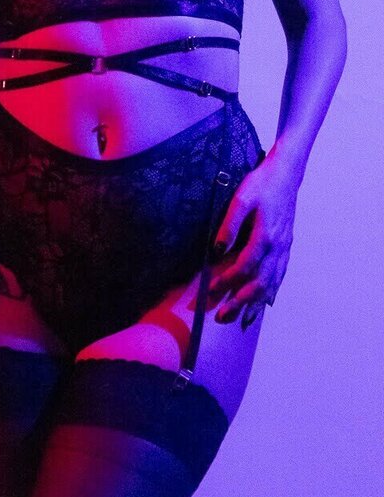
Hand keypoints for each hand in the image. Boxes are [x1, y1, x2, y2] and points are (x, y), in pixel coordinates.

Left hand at [207, 153, 299, 328]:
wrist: (286, 175)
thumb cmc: (262, 184)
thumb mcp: (241, 198)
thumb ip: (229, 225)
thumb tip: (216, 249)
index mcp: (265, 236)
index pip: (244, 267)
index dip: (226, 281)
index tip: (210, 289)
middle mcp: (277, 248)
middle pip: (259, 283)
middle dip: (239, 303)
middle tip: (221, 318)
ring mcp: (284, 249)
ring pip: (271, 284)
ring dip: (255, 304)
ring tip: (241, 320)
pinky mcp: (286, 247)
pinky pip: (279, 276)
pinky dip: (271, 293)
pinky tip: (265, 304)